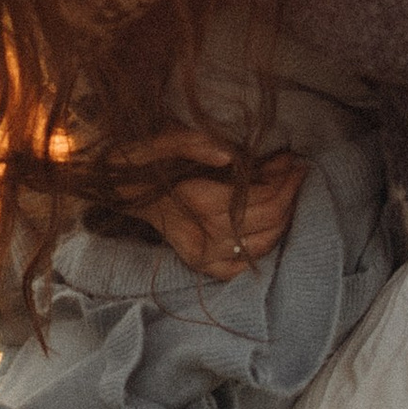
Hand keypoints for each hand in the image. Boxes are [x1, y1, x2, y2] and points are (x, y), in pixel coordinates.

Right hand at [113, 140, 306, 278]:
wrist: (109, 190)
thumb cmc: (131, 162)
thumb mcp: (154, 141)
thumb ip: (188, 143)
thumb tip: (230, 155)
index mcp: (189, 204)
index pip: (255, 198)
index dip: (281, 178)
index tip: (292, 158)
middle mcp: (198, 237)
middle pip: (265, 220)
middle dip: (288, 193)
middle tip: (297, 168)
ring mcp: (201, 256)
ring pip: (262, 245)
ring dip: (285, 217)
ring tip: (291, 187)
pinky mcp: (201, 264)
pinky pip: (241, 267)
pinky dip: (263, 248)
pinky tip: (274, 224)